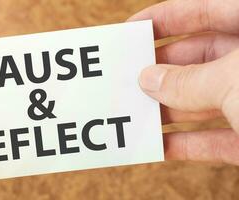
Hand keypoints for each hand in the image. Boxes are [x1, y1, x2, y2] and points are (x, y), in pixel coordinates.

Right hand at [129, 0, 238, 164]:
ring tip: (134, 112)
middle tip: (128, 79)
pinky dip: (187, 145)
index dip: (162, 18)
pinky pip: (215, 139)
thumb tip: (149, 80)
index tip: (130, 32)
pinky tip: (157, 145)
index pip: (203, 10)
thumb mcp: (233, 80)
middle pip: (197, 59)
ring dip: (167, 110)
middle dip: (160, 71)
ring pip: (202, 101)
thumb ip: (189, 81)